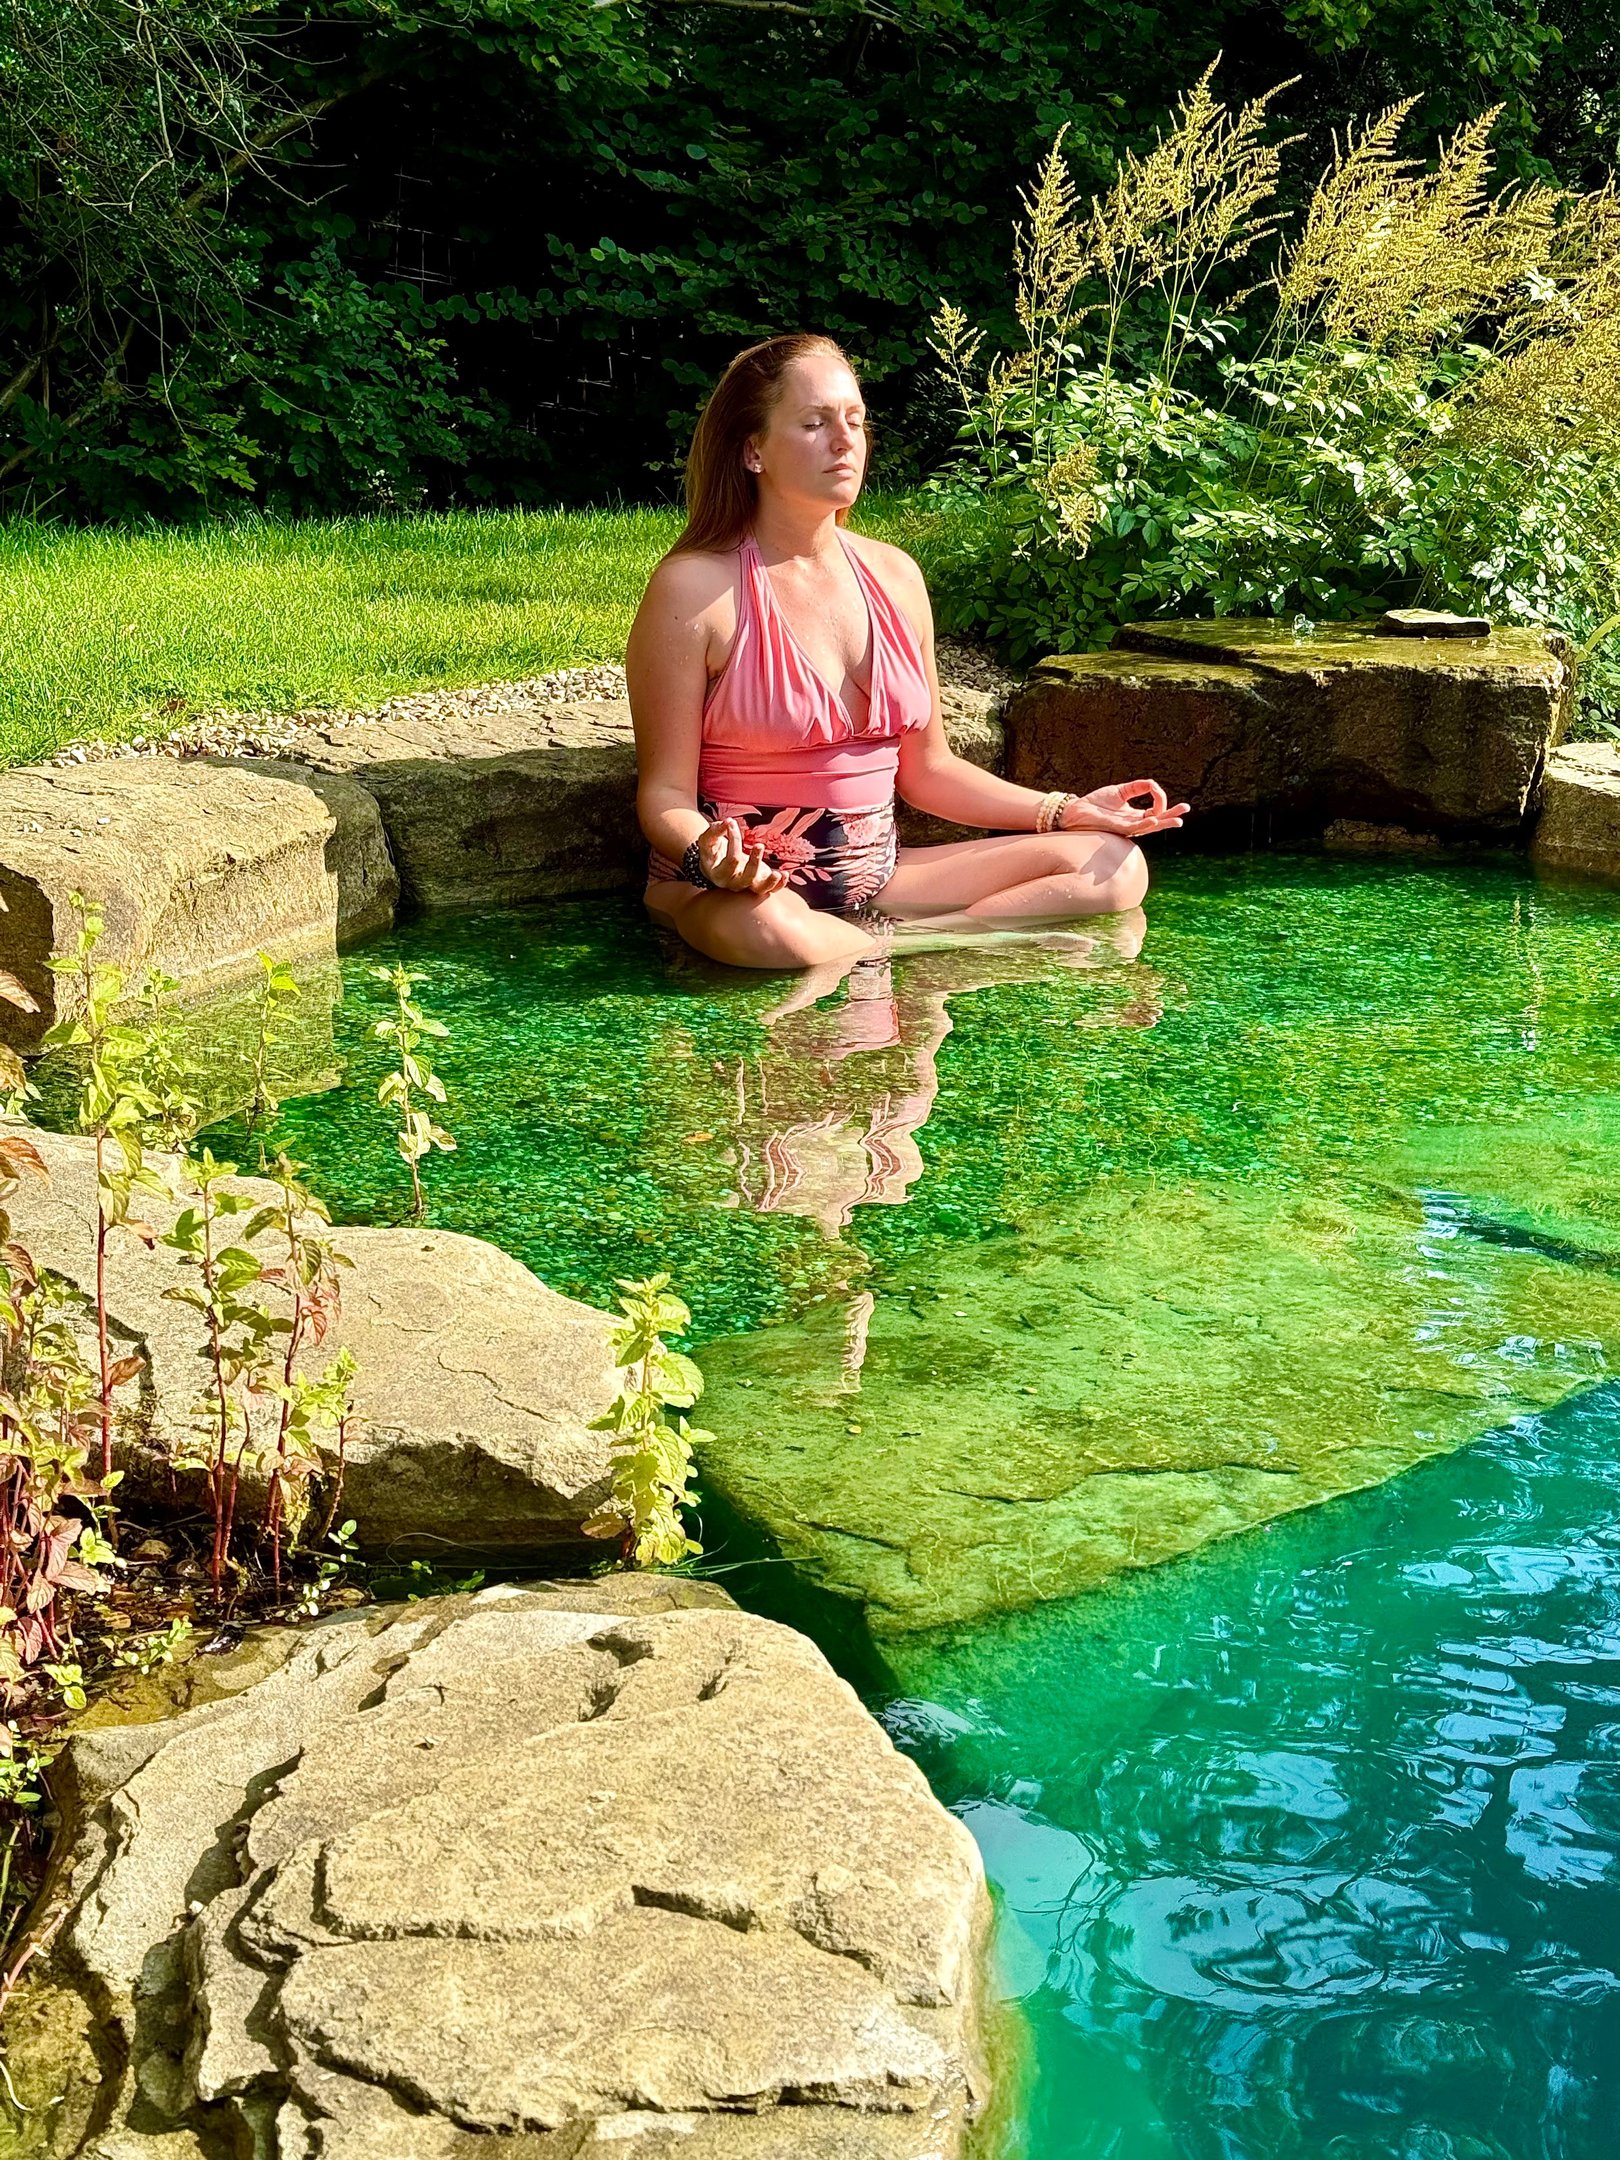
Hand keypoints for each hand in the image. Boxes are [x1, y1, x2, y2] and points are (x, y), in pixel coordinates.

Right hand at [698, 816, 787, 894]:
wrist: (716, 864)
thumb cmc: (712, 851)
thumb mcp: (707, 840)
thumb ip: (714, 831)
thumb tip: (727, 822)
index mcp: (719, 874)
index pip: (731, 860)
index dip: (734, 841)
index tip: (731, 822)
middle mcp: (733, 883)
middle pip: (746, 878)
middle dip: (754, 862)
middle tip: (759, 845)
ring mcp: (747, 885)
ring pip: (759, 889)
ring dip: (770, 882)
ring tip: (778, 873)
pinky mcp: (758, 883)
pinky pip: (770, 889)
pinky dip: (779, 884)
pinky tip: (785, 874)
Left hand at [1061, 779, 1188, 838]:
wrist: (1076, 811)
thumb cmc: (1096, 803)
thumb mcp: (1120, 791)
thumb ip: (1136, 788)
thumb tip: (1152, 784)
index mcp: (1134, 816)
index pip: (1155, 811)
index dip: (1159, 799)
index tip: (1155, 788)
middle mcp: (1133, 824)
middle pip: (1158, 822)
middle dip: (1172, 816)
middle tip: (1186, 809)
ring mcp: (1126, 828)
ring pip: (1149, 827)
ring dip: (1164, 823)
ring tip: (1178, 820)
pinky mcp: (1117, 828)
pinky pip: (1134, 827)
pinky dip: (1145, 823)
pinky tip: (1155, 819)